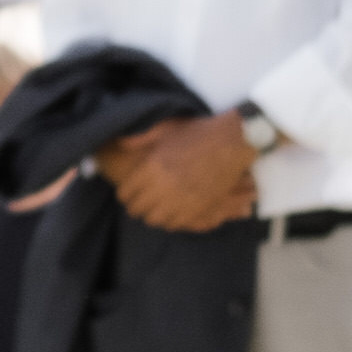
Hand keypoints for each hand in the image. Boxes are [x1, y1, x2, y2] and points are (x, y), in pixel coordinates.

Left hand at [95, 113, 260, 232]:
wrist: (231, 143)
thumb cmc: (197, 133)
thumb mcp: (166, 127)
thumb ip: (141, 136)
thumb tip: (121, 144)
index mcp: (151, 167)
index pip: (126, 194)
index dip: (124, 195)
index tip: (127, 194)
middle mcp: (163, 187)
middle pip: (138, 210)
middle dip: (136, 207)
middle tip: (139, 203)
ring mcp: (181, 200)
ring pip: (155, 220)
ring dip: (152, 215)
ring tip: (155, 208)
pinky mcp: (197, 209)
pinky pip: (175, 224)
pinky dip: (170, 221)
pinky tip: (171, 213)